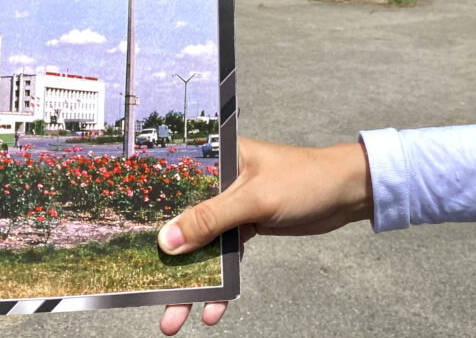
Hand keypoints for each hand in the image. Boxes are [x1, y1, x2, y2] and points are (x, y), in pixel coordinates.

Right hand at [157, 136, 372, 334]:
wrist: (347, 193)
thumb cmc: (304, 180)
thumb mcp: (254, 200)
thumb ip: (211, 219)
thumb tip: (167, 242)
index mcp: (218, 158)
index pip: (174, 184)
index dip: (151, 213)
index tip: (128, 246)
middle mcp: (220, 180)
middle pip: (184, 222)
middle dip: (170, 263)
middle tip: (151, 297)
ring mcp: (233, 205)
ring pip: (203, 246)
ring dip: (192, 281)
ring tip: (175, 317)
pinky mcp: (247, 226)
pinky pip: (224, 257)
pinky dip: (219, 282)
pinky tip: (213, 308)